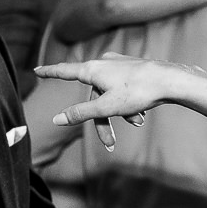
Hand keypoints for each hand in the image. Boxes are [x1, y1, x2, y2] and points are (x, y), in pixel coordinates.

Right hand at [36, 54, 197, 150]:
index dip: (49, 72)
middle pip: (93, 97)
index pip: (64, 72)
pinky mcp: (133, 69)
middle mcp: (103, 63)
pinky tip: (142, 114)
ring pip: (110, 96)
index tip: (36, 70)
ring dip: (121, 113)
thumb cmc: (138, 91)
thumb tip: (56, 119)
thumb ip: (80, 114)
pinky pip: (123, 91)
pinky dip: (129, 105)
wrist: (170, 80)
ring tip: (138, 121)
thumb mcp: (106, 107)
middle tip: (110, 144)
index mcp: (92, 70)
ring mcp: (118, 65)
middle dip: (102, 121)